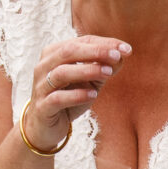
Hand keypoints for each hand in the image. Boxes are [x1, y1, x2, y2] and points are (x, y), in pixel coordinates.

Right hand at [23, 34, 129, 148]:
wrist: (47, 127)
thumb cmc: (70, 98)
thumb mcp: (91, 81)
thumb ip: (104, 68)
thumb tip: (122, 56)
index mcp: (55, 54)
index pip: (81, 42)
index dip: (104, 44)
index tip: (126, 49)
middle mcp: (44, 66)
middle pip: (68, 51)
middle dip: (95, 52)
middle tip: (117, 56)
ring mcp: (41, 86)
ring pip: (61, 73)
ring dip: (86, 71)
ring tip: (108, 73)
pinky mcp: (42, 107)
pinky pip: (57, 98)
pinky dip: (76, 95)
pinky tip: (93, 95)